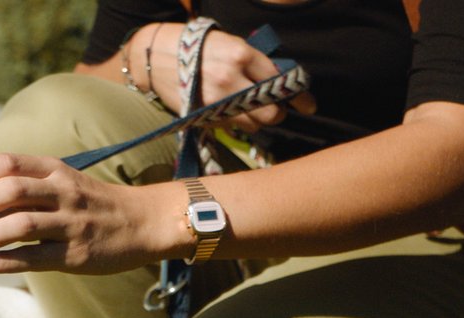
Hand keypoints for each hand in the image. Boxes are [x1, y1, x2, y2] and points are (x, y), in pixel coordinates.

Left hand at [0, 154, 189, 274]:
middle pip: (9, 191)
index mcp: (54, 169)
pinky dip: (4, 261)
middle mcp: (63, 191)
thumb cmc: (92, 205)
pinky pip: (34, 257)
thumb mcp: (62, 182)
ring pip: (19, 225)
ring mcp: (72, 222)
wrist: (144, 222)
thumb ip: (25, 187)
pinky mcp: (77, 254)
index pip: (7, 164)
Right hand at [144, 25, 316, 132]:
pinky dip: (236, 123)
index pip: (279, 80)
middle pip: (270, 112)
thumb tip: (281, 83)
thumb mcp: (230, 43)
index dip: (297, 95)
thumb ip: (255, 63)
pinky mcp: (202, 116)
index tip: (308, 105)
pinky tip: (230, 111)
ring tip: (249, 109)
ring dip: (257, 120)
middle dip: (277, 113)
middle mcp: (230, 79)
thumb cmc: (197, 47)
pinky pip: (231, 128)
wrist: (155, 57)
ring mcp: (215, 101)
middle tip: (277, 110)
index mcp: (241, 54)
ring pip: (252, 125)